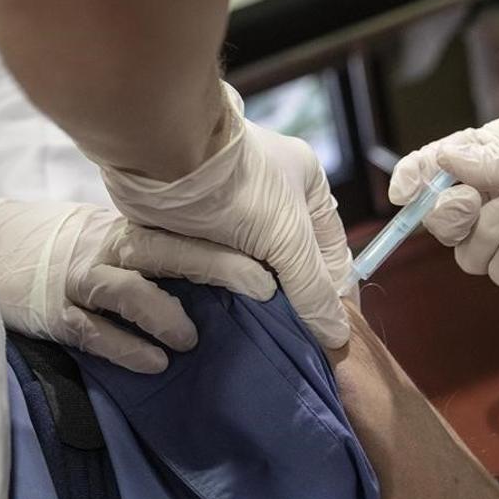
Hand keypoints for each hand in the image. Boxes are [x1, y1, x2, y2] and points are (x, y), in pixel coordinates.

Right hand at [0, 196, 275, 372]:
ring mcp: (79, 281)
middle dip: (216, 264)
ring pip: (126, 290)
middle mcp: (107, 249)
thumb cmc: (70, 251)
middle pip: (164, 249)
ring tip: (190, 340)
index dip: (228, 244)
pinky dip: (126, 348)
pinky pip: (94, 332)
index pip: (184, 230)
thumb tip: (230, 278)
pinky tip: (154, 364)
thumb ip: (159, 255)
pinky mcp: (57, 314)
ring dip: (163, 313)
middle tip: (261, 287)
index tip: (275, 261)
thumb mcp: (114, 241)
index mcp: (128, 230)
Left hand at [93, 82, 354, 348]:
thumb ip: (312, 287)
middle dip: (293, 300)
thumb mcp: (286, 238)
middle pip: (293, 261)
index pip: (331, 251)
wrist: (160, 154)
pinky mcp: (199, 221)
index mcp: (306, 184)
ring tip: (263, 337)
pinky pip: (220, 264)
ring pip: (256, 266)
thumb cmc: (236, 187)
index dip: (333, 295)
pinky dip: (226, 287)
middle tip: (295, 343)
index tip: (331, 338)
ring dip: (258, 298)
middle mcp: (274, 193)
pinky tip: (231, 316)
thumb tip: (338, 336)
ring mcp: (234, 206)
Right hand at [391, 88, 498, 286]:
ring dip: (495, 230)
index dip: (410, 182)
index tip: (404, 192)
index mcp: (488, 155)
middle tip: (473, 199)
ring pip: (468, 253)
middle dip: (445, 214)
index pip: (430, 171)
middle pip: (439, 222)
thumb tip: (446, 165)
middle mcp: (495, 195)